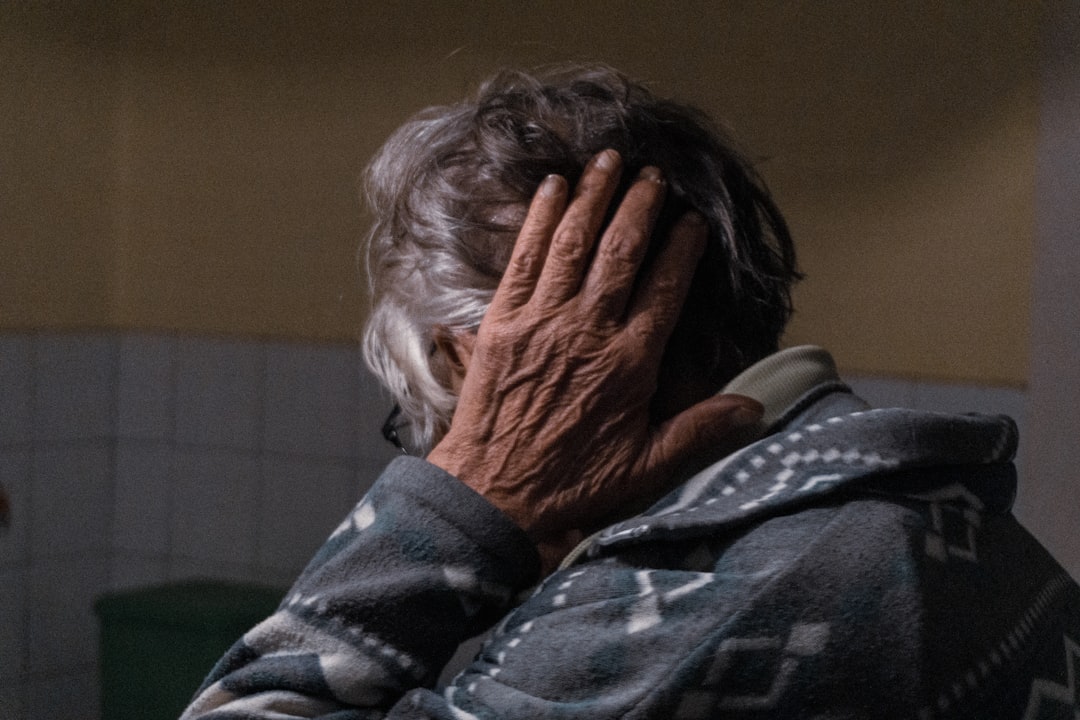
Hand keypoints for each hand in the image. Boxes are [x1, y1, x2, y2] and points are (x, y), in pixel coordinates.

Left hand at [426, 150, 761, 569]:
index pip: (665, 289)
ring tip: (609, 161)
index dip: (680, 249)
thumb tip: (755, 407)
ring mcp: (542, 321)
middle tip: (653, 175)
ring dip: (593, 198)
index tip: (691, 221)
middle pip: (621, 253)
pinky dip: (539, 220)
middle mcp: (588, 331)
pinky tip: (551, 188)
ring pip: (574, 244)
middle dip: (639, 207)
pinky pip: (525, 259)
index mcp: (629, 363)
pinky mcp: (503, 321)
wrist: (492, 493)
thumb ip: (699, 431)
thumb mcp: (645, 468)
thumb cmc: (571, 482)